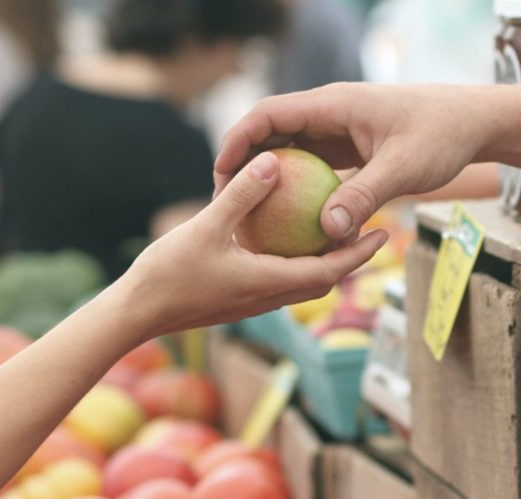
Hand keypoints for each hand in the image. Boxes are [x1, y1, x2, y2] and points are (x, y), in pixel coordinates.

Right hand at [122, 151, 387, 340]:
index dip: (359, 253)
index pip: (330, 271)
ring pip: (301, 283)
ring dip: (324, 262)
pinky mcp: (238, 300)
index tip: (384, 233)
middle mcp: (269, 298)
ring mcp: (253, 302)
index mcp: (270, 283)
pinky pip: (278, 280)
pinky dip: (293, 262)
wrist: (136, 314)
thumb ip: (242, 195)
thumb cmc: (168, 274)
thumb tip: (273, 161)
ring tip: (335, 232)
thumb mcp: (206, 227)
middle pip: (324, 279)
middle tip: (371, 230)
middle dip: (350, 258)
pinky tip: (284, 239)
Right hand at [215, 83, 490, 242]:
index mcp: (333, 105)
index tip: (221, 174)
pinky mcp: (350, 149)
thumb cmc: (441, 136)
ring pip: (291, 152)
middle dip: (245, 164)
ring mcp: (339, 132)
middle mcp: (330, 114)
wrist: (472, 123)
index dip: (239, 141)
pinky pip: (314, 168)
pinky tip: (291, 224)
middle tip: (226, 202)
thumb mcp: (403, 169)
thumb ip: (364, 197)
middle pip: (272, 133)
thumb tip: (327, 231)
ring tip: (250, 216)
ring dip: (271, 180)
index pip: (269, 115)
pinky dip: (299, 190)